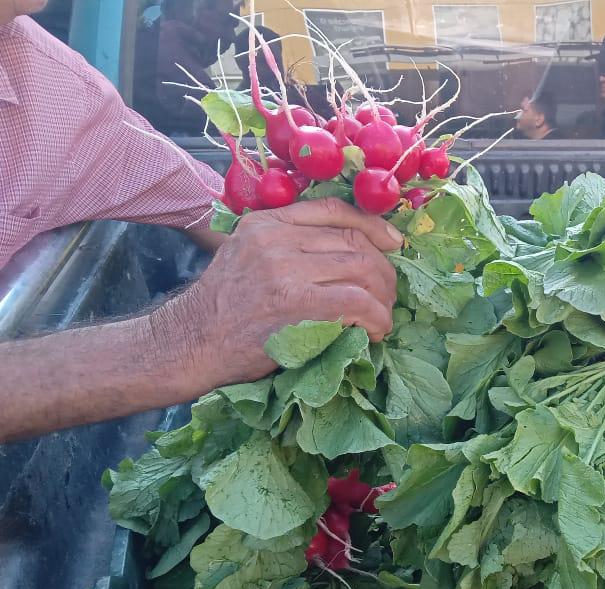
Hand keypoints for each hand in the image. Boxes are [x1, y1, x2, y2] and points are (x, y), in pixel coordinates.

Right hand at [153, 198, 400, 388]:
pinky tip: (375, 331)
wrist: (191, 344)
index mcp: (265, 222)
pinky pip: (358, 302)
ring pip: (362, 269)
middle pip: (354, 240)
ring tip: (381, 318)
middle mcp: (276, 238)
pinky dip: (377, 318)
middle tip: (387, 296)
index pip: (332, 209)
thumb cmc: (224, 311)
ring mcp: (285, 269)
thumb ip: (286, 246)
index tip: (394, 243)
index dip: (373, 225)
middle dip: (383, 270)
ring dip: (383, 298)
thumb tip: (347, 252)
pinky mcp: (296, 303)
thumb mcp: (246, 257)